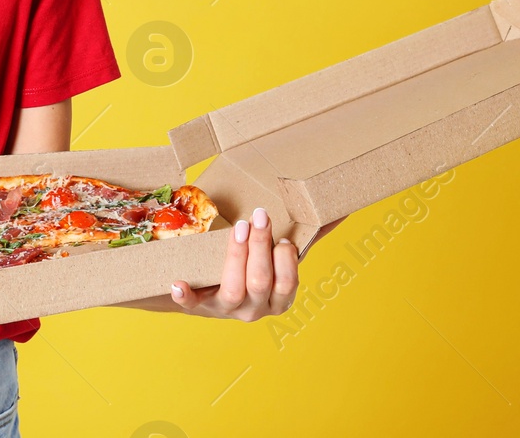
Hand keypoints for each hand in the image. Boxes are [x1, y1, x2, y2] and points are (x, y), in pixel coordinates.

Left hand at [168, 208, 346, 320]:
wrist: (213, 292)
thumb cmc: (256, 268)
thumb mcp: (281, 259)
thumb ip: (309, 238)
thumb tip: (340, 211)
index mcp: (279, 299)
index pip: (287, 283)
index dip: (285, 259)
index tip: (281, 237)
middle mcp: (255, 309)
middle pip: (261, 281)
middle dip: (261, 247)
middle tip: (259, 215)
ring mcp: (226, 309)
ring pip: (235, 288)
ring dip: (236, 255)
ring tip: (238, 227)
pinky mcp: (199, 306)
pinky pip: (191, 304)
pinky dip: (186, 295)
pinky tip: (178, 283)